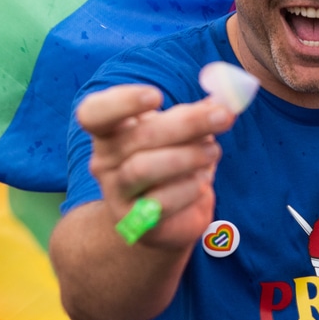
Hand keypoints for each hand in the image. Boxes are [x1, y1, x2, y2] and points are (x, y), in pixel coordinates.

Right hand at [76, 84, 235, 249]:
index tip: (158, 97)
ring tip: (213, 152)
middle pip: (137, 137)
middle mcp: (104, 161)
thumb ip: (197, 113)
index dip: (122, 102)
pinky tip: (202, 181)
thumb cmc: (172, 161)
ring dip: (187, 156)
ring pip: (144, 169)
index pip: (94, 113)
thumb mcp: (181, 133)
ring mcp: (116, 193)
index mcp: (109, 131)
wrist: (166, 217)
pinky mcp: (135, 222)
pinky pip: (161, 202)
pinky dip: (189, 187)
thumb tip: (224, 98)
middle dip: (187, 123)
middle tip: (223, 116)